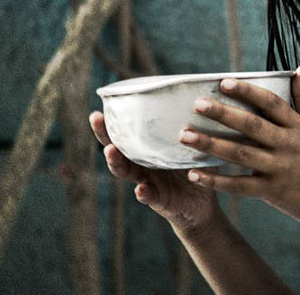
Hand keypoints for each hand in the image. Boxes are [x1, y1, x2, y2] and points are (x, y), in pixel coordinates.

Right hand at [89, 110, 221, 233]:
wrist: (203, 204)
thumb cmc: (194, 169)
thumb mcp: (192, 146)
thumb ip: (191, 128)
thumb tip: (198, 95)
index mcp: (147, 149)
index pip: (125, 133)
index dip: (111, 122)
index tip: (100, 107)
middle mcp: (142, 165)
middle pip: (117, 149)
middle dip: (104, 134)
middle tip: (95, 118)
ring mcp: (147, 182)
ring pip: (125, 172)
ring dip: (116, 162)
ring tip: (110, 151)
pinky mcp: (159, 200)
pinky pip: (149, 196)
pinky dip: (144, 193)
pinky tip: (140, 189)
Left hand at [178, 65, 299, 233]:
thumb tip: (299, 68)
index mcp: (298, 127)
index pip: (271, 103)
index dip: (247, 91)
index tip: (223, 81)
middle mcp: (288, 146)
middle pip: (252, 126)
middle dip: (223, 114)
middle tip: (197, 104)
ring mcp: (279, 169)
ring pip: (240, 154)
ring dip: (211, 144)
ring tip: (185, 135)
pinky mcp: (271, 192)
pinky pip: (239, 186)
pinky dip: (216, 180)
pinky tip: (195, 173)